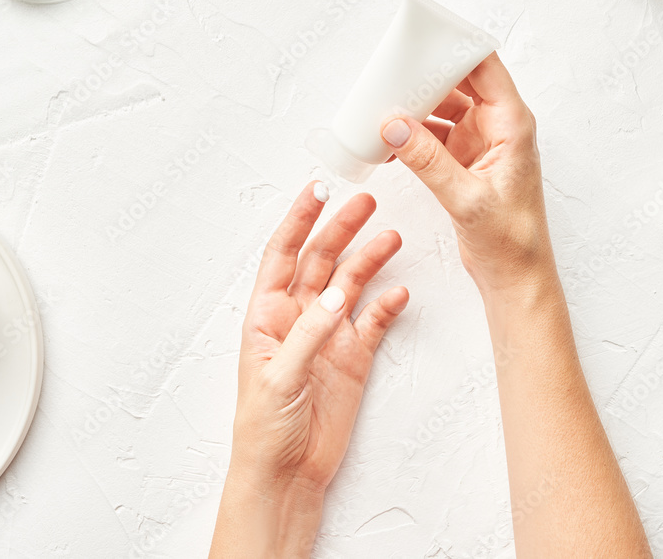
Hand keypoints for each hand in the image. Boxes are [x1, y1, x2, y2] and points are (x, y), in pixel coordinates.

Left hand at [211, 182, 407, 557]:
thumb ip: (308, 335)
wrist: (286, 472)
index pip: (282, 255)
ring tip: (392, 238)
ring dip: (369, 259)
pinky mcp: (353, 356)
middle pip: (321, 260)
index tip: (318, 190)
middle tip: (365, 204)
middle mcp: (299, 317)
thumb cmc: (263, 427)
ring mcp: (328, 335)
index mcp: (267, 315)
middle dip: (341, 229)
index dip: (298, 221)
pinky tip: (399, 291)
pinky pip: (373, 321)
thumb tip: (336, 296)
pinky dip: (387, 304)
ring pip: (351, 284)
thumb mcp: (277, 378)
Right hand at [380, 52, 553, 296]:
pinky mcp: (464, 161)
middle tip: (389, 73)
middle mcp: (497, 127)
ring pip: (442, 108)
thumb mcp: (466, 199)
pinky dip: (411, 136)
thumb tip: (393, 126)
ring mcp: (479, 142)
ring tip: (381, 107)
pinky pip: (433, 136)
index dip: (454, 48)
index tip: (422, 38)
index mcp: (511, 125)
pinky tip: (387, 141)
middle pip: (459, 82)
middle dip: (424, 75)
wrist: (515, 276)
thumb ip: (428, 161)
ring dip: (414, 107)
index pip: (484, 68)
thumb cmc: (511, 240)